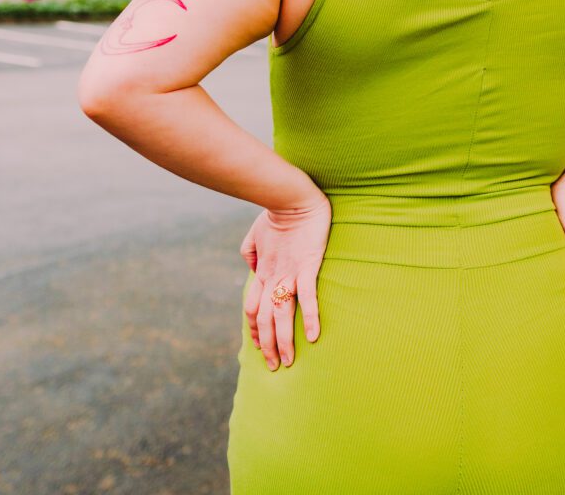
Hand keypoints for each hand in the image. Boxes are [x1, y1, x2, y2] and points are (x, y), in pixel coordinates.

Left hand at [240, 192, 331, 370]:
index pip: (253, 308)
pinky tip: (314, 336)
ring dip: (284, 340)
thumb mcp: (256, 235)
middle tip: (273, 366)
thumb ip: (251, 252)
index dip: (254, 329)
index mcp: (261, 272)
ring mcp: (289, 273)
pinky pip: (308, 295)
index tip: (257, 346)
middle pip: (265, 318)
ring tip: (287, 361)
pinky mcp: (307, 265)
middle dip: (267, 345)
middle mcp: (272, 277)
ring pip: (282, 313)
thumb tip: (251, 265)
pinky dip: (310, 315)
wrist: (290, 197)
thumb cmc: (274, 213)